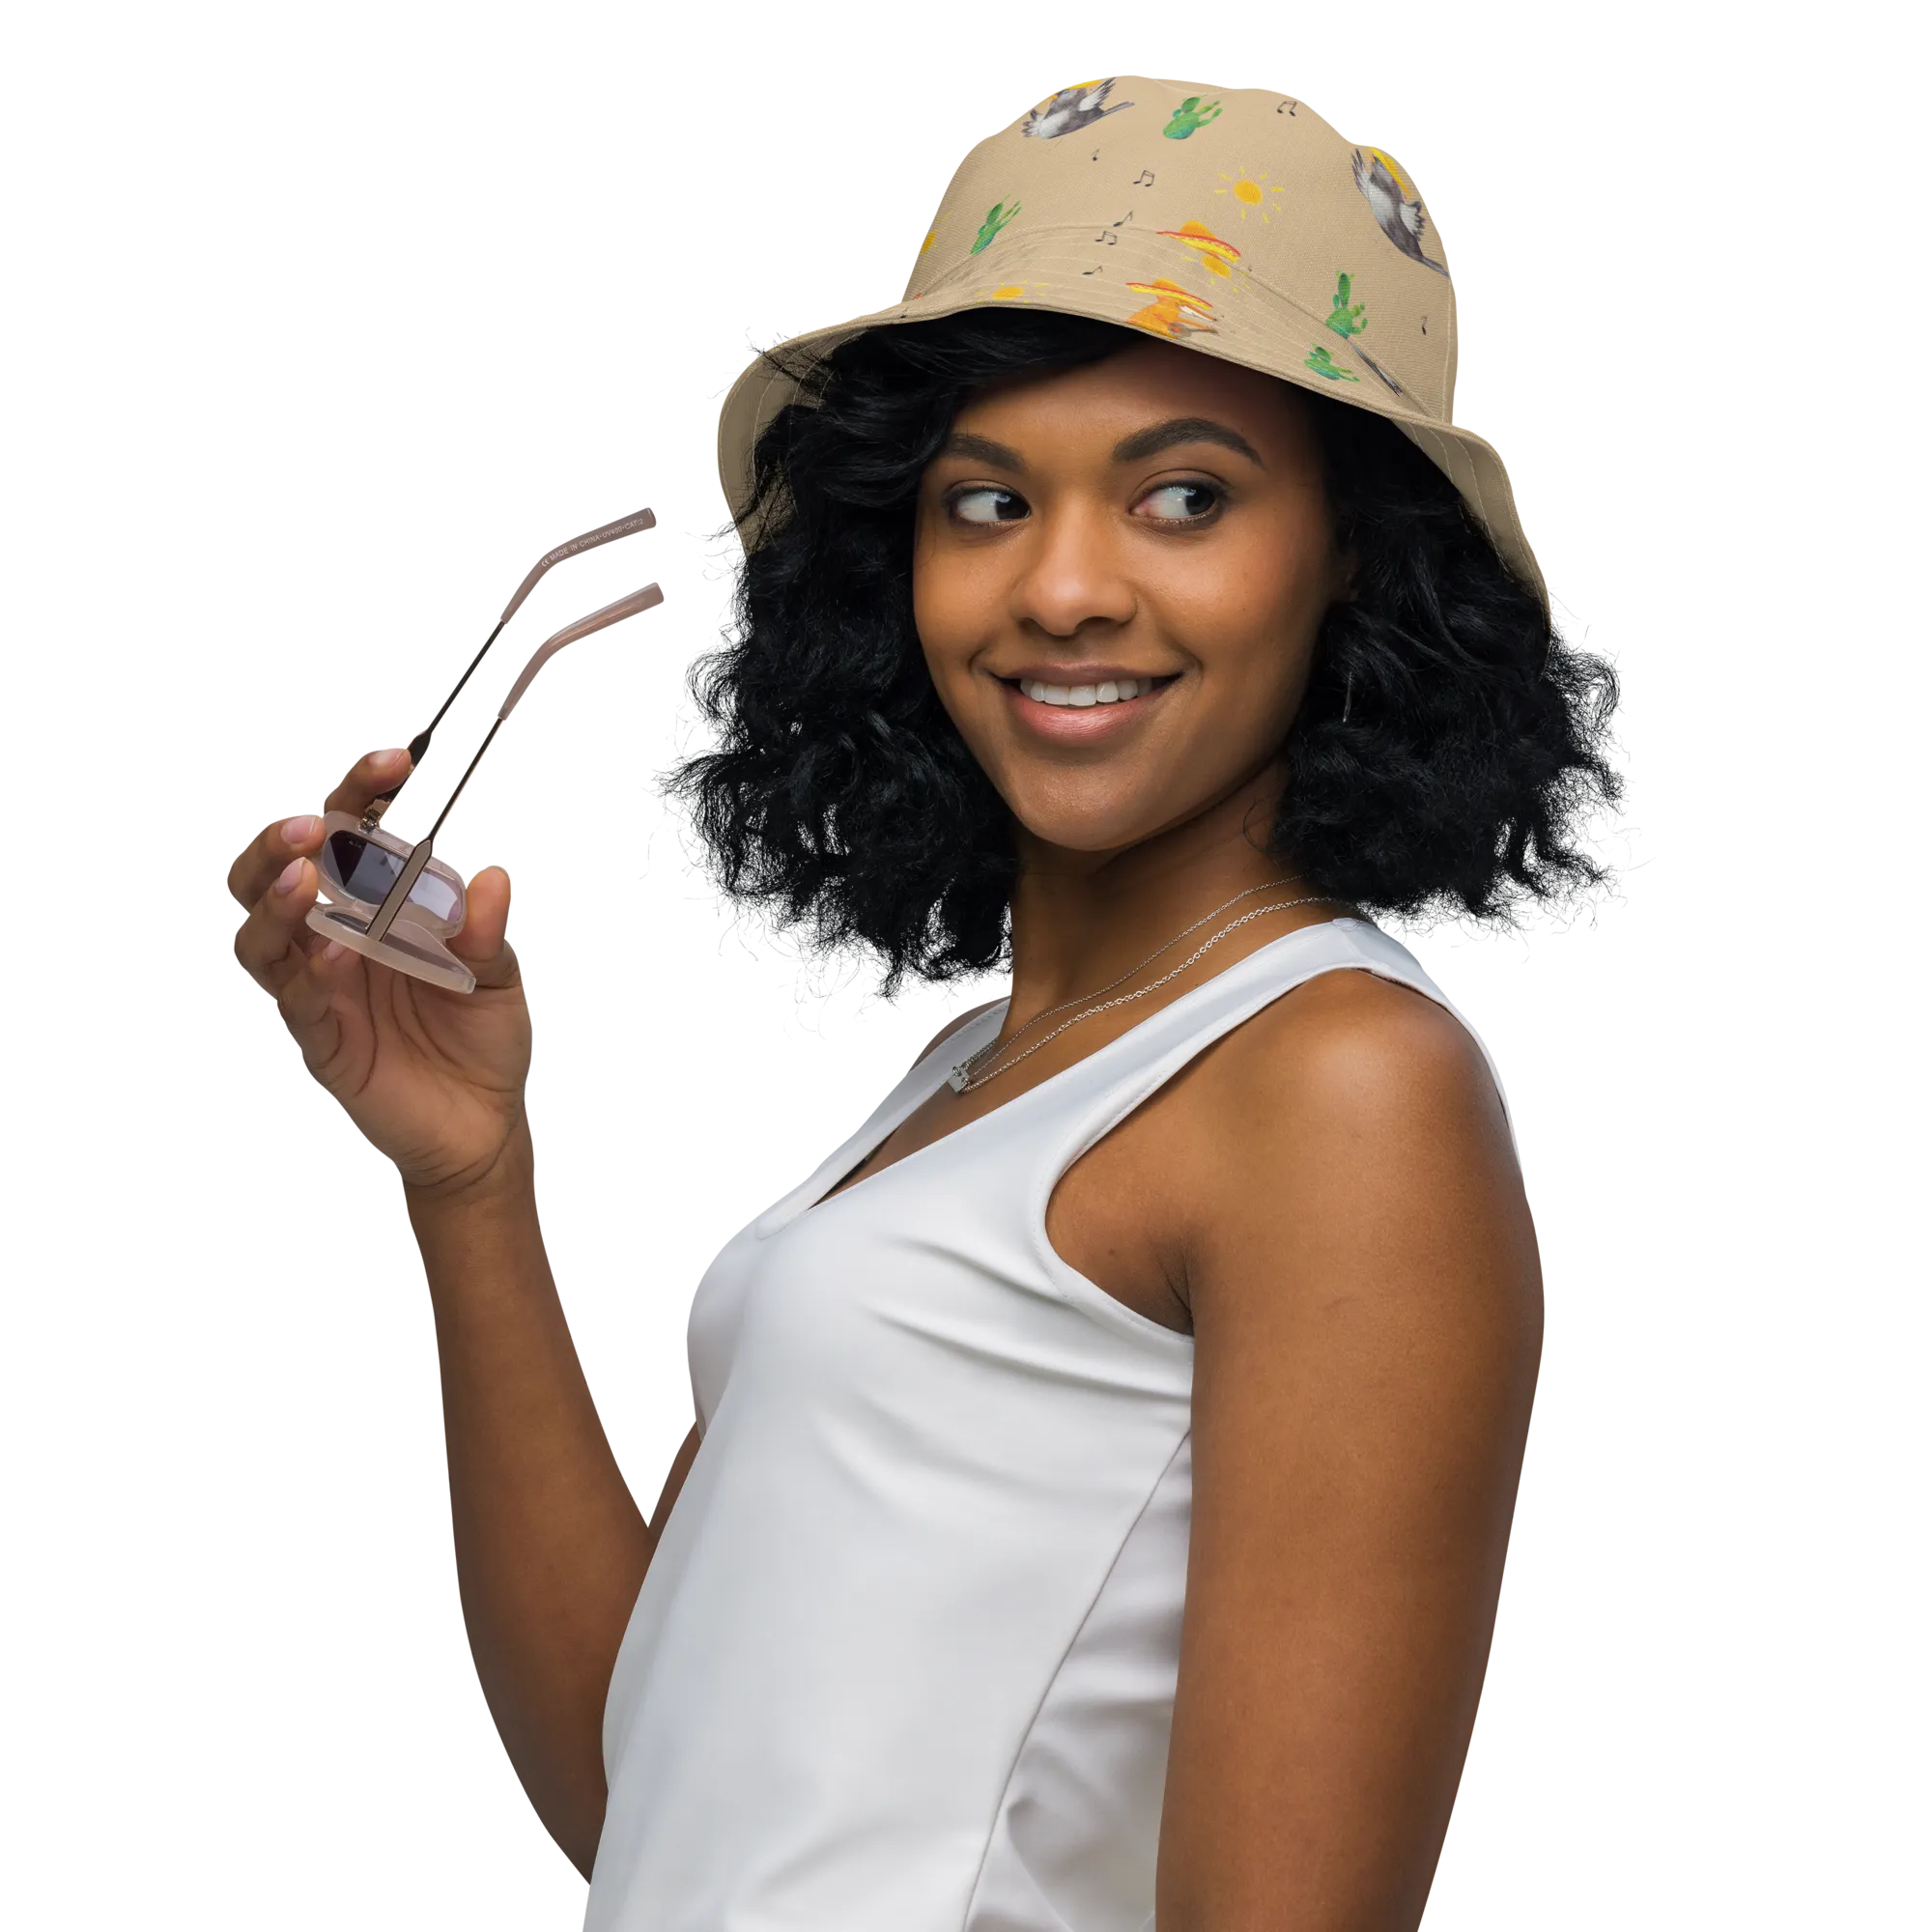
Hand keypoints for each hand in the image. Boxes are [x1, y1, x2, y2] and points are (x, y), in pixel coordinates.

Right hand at [226, 747, 532, 1198]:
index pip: (351, 833)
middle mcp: (334, 934)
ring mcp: (317, 984)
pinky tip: (331, 953)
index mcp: (375, 903)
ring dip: (276, 898)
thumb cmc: (482, 1036)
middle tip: (311, 824)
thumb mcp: (499, 976)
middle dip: (282, 840)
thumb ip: (486, 931)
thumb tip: (490, 877)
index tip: (394, 759)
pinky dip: (306, 969)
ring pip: (262, 931)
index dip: (360, 793)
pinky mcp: (317, 1035)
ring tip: (303, 874)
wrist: (480, 1122)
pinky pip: (292, 996)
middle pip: (275, 871)